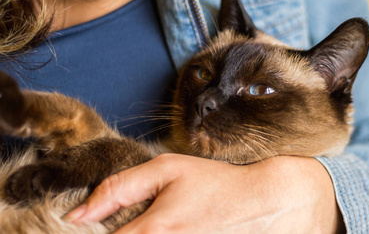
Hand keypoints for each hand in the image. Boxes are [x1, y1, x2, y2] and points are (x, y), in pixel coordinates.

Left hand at [65, 154, 343, 232]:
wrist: (261, 202)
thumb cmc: (215, 183)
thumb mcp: (166, 170)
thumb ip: (117, 188)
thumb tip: (78, 214)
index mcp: (151, 233)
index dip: (93, 233)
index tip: (102, 223)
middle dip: (120, 232)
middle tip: (139, 218)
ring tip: (164, 222)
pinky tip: (174, 228)